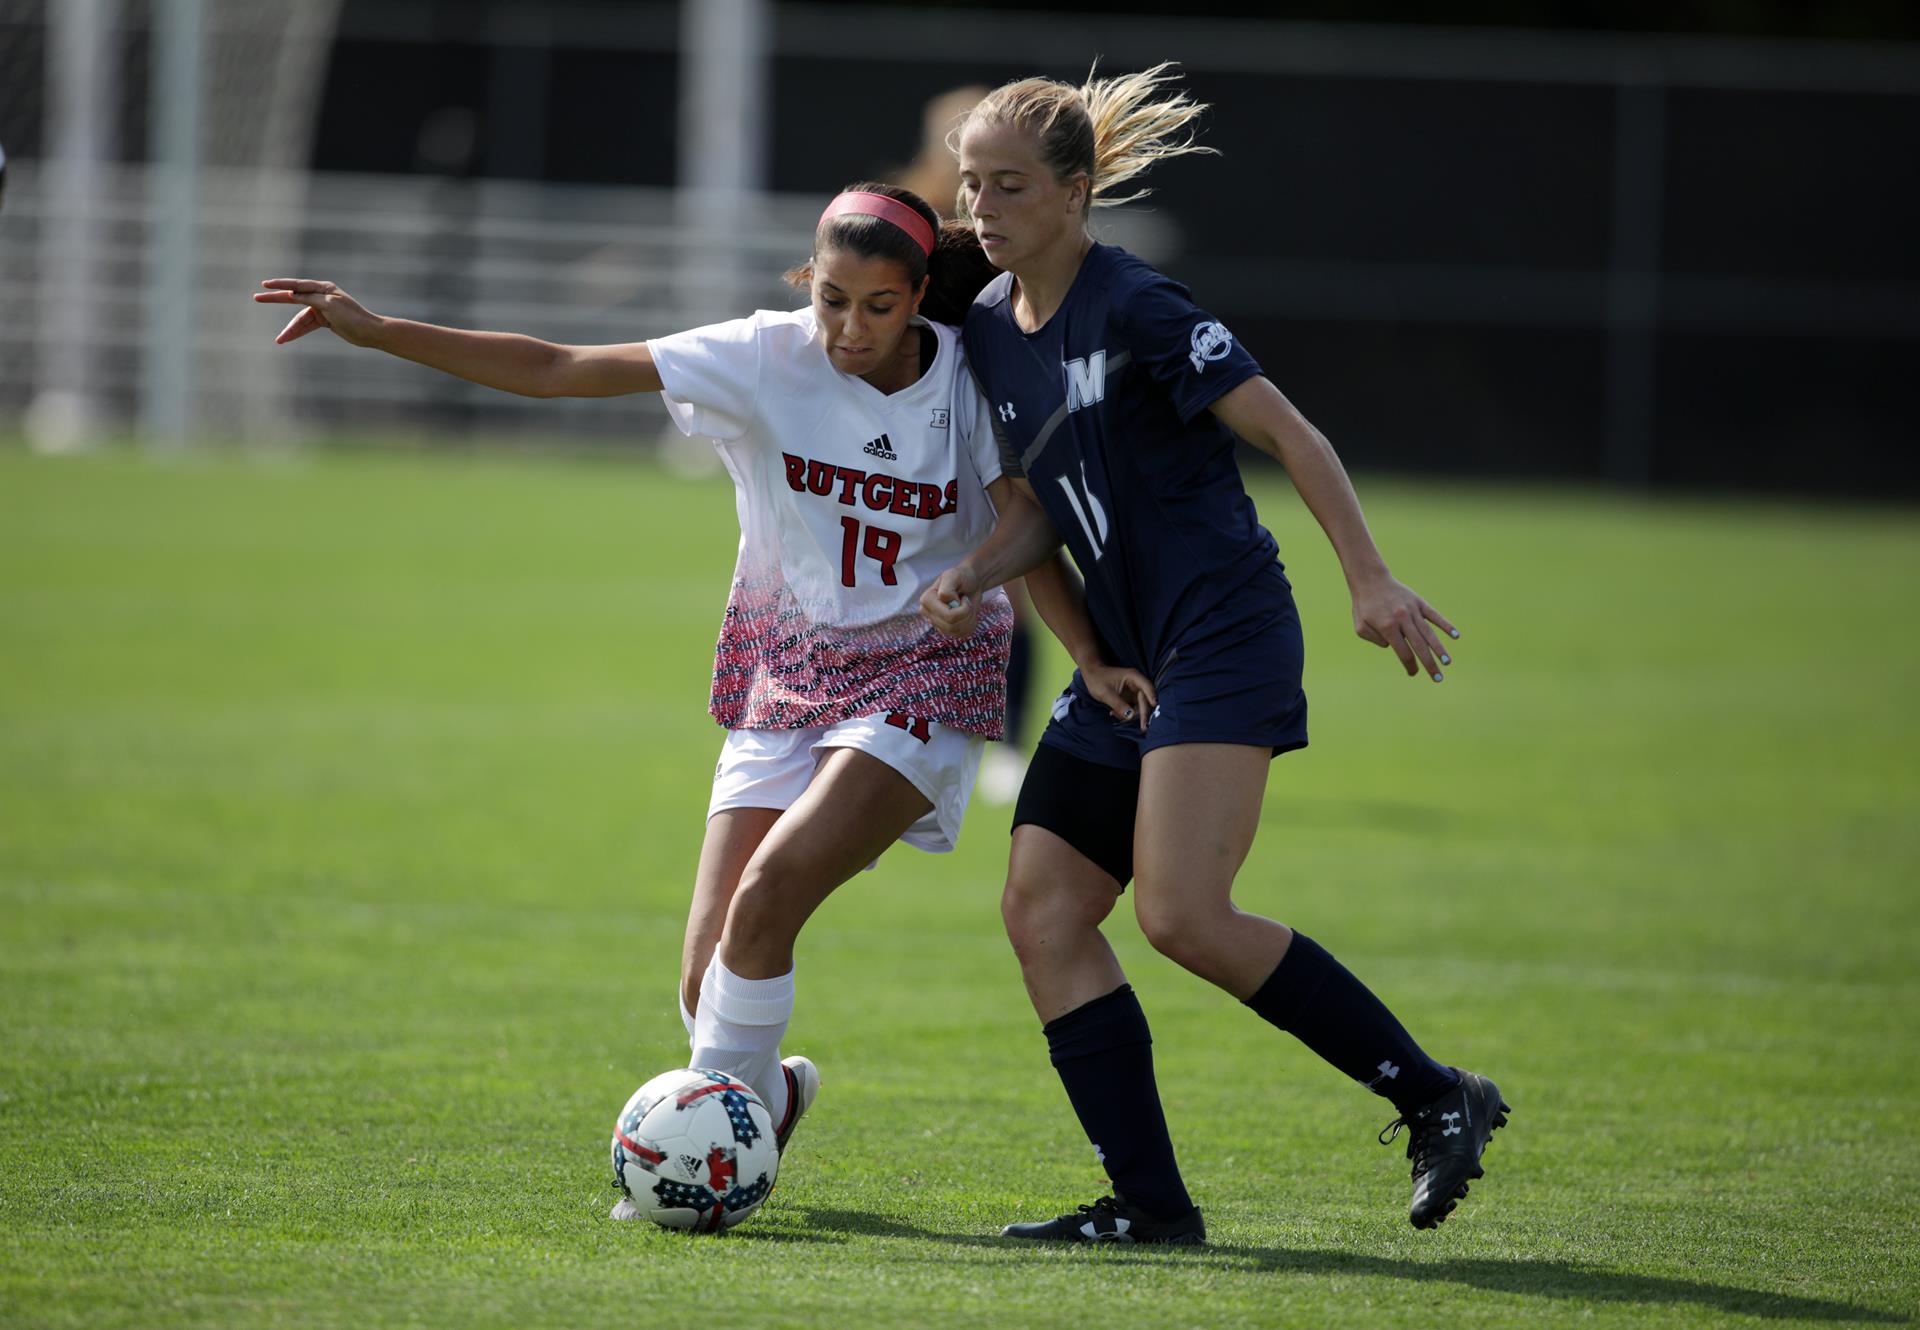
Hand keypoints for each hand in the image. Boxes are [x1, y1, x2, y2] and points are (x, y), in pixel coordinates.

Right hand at [252, 279, 382, 347]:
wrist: (370, 333)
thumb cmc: (353, 317)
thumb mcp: (330, 306)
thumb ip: (310, 298)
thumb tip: (292, 294)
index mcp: (324, 288)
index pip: (297, 285)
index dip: (280, 285)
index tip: (264, 285)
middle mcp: (322, 296)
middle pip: (294, 298)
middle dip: (276, 300)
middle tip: (257, 298)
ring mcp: (323, 309)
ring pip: (300, 317)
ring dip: (291, 329)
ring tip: (280, 340)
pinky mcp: (325, 321)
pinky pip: (307, 325)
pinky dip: (298, 332)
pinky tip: (287, 339)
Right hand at [921, 565, 981, 638]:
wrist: (971, 582)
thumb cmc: (961, 577)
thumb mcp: (953, 575)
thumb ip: (946, 588)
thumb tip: (945, 603)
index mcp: (926, 600)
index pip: (948, 616)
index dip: (962, 608)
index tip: (961, 596)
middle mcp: (928, 613)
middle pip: (952, 626)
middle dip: (966, 613)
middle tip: (966, 601)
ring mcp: (937, 623)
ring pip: (957, 631)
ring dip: (969, 618)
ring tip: (967, 606)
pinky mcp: (947, 630)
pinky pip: (962, 634)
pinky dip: (970, 624)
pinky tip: (968, 614)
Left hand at [1081, 661, 1156, 731]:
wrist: (1091, 675)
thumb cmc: (1097, 680)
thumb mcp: (1105, 693)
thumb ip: (1118, 705)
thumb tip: (1131, 716)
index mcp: (1133, 677)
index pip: (1147, 687)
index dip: (1152, 697)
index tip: (1154, 706)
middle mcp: (1137, 684)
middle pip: (1145, 700)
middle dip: (1144, 714)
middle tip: (1143, 728)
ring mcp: (1134, 691)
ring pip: (1141, 706)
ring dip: (1132, 715)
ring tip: (1114, 714)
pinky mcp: (1130, 697)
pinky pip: (1134, 708)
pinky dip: (1126, 713)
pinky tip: (1113, 713)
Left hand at [1351, 574, 1458, 681]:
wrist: (1369, 579)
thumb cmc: (1363, 605)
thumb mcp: (1360, 627)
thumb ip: (1375, 640)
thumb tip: (1392, 646)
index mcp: (1388, 628)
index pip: (1403, 652)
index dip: (1409, 666)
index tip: (1413, 673)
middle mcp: (1402, 620)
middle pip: (1419, 646)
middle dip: (1429, 664)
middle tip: (1438, 678)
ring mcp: (1412, 610)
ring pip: (1429, 633)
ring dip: (1439, 649)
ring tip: (1447, 662)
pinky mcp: (1418, 602)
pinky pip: (1434, 615)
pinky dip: (1446, 625)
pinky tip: (1456, 635)